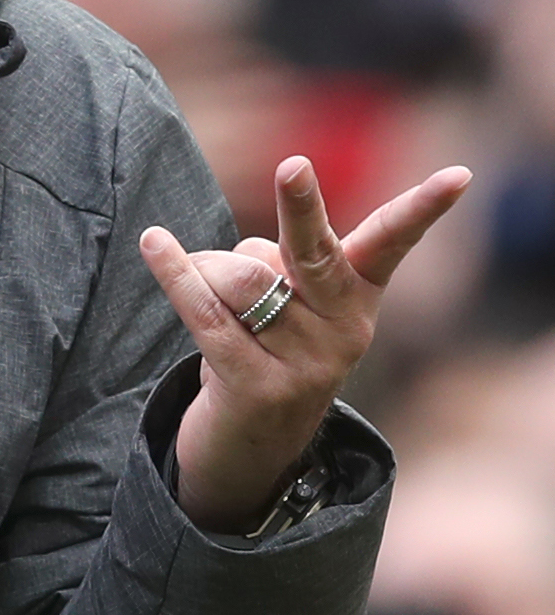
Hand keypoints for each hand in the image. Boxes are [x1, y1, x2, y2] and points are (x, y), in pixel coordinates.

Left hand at [141, 156, 469, 530]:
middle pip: (313, 251)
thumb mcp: (290, 305)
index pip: (392, 244)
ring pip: (240, 278)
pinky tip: (153, 242)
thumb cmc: (265, 349)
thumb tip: (243, 257)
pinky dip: (174, 273)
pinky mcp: (257, 387)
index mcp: (358, 299)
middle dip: (301, 206)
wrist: (252, 449)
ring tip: (212, 302)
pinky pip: (205, 313)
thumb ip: (281, 264)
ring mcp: (306, 363)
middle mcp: (345, 330)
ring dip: (207, 271)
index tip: (460, 174)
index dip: (423, 208)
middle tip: (293, 166)